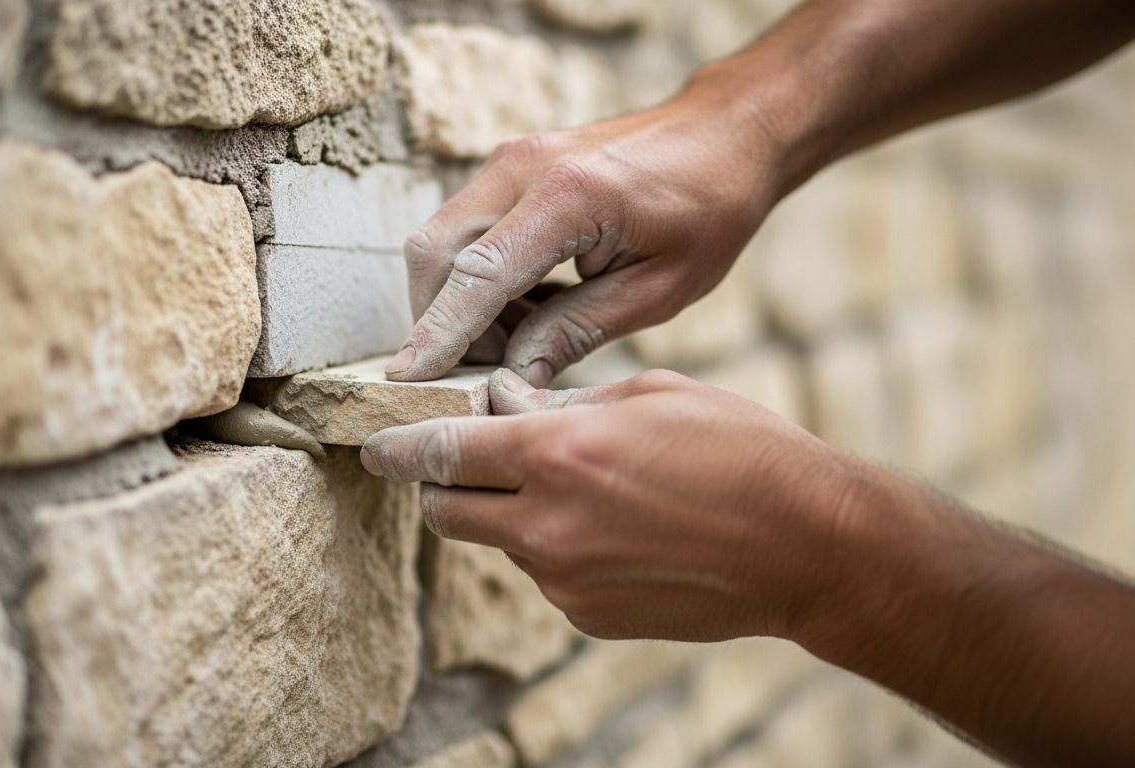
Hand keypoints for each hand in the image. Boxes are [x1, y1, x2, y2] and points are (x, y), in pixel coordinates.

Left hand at [360, 368, 877, 642]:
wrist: (807, 546)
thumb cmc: (740, 452)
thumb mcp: (648, 395)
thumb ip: (565, 404)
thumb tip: (510, 411)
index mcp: (557, 454)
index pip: (441, 452)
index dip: (399, 447)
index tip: (377, 446)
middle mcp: (547, 524)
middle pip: (447, 512)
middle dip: (443, 486)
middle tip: (467, 461)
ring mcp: (565, 580)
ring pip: (500, 543)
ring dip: (511, 514)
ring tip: (581, 489)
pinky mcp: (588, 617)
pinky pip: (546, 575)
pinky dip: (556, 547)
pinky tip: (614, 528)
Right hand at [386, 88, 784, 386]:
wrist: (726, 133)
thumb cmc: (709, 208)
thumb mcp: (659, 289)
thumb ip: (578, 331)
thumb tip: (512, 376)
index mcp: (568, 196)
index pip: (477, 275)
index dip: (439, 334)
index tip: (408, 380)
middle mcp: (523, 166)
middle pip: (433, 252)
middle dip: (437, 321)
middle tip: (478, 374)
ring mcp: (511, 160)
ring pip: (441, 241)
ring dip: (457, 302)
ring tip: (518, 342)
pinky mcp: (511, 167)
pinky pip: (466, 230)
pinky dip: (476, 279)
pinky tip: (527, 309)